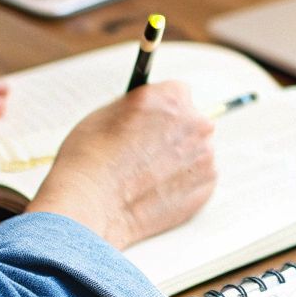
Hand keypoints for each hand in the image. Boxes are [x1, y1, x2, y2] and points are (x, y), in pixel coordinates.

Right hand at [28, 81, 216, 248]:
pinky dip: (181, 186)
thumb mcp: (109, 112)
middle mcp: (196, 123)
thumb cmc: (90, 156)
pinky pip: (197, 181)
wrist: (90, 202)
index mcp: (173, 97)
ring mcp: (205, 157)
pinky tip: (153, 193)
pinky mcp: (206, 188)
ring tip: (145, 179)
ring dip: (177, 162)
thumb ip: (141, 107)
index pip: (178, 94)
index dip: (161, 110)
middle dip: (173, 136)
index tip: (153, 122)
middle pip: (191, 124)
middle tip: (147, 153)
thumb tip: (151, 112)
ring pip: (194, 154)